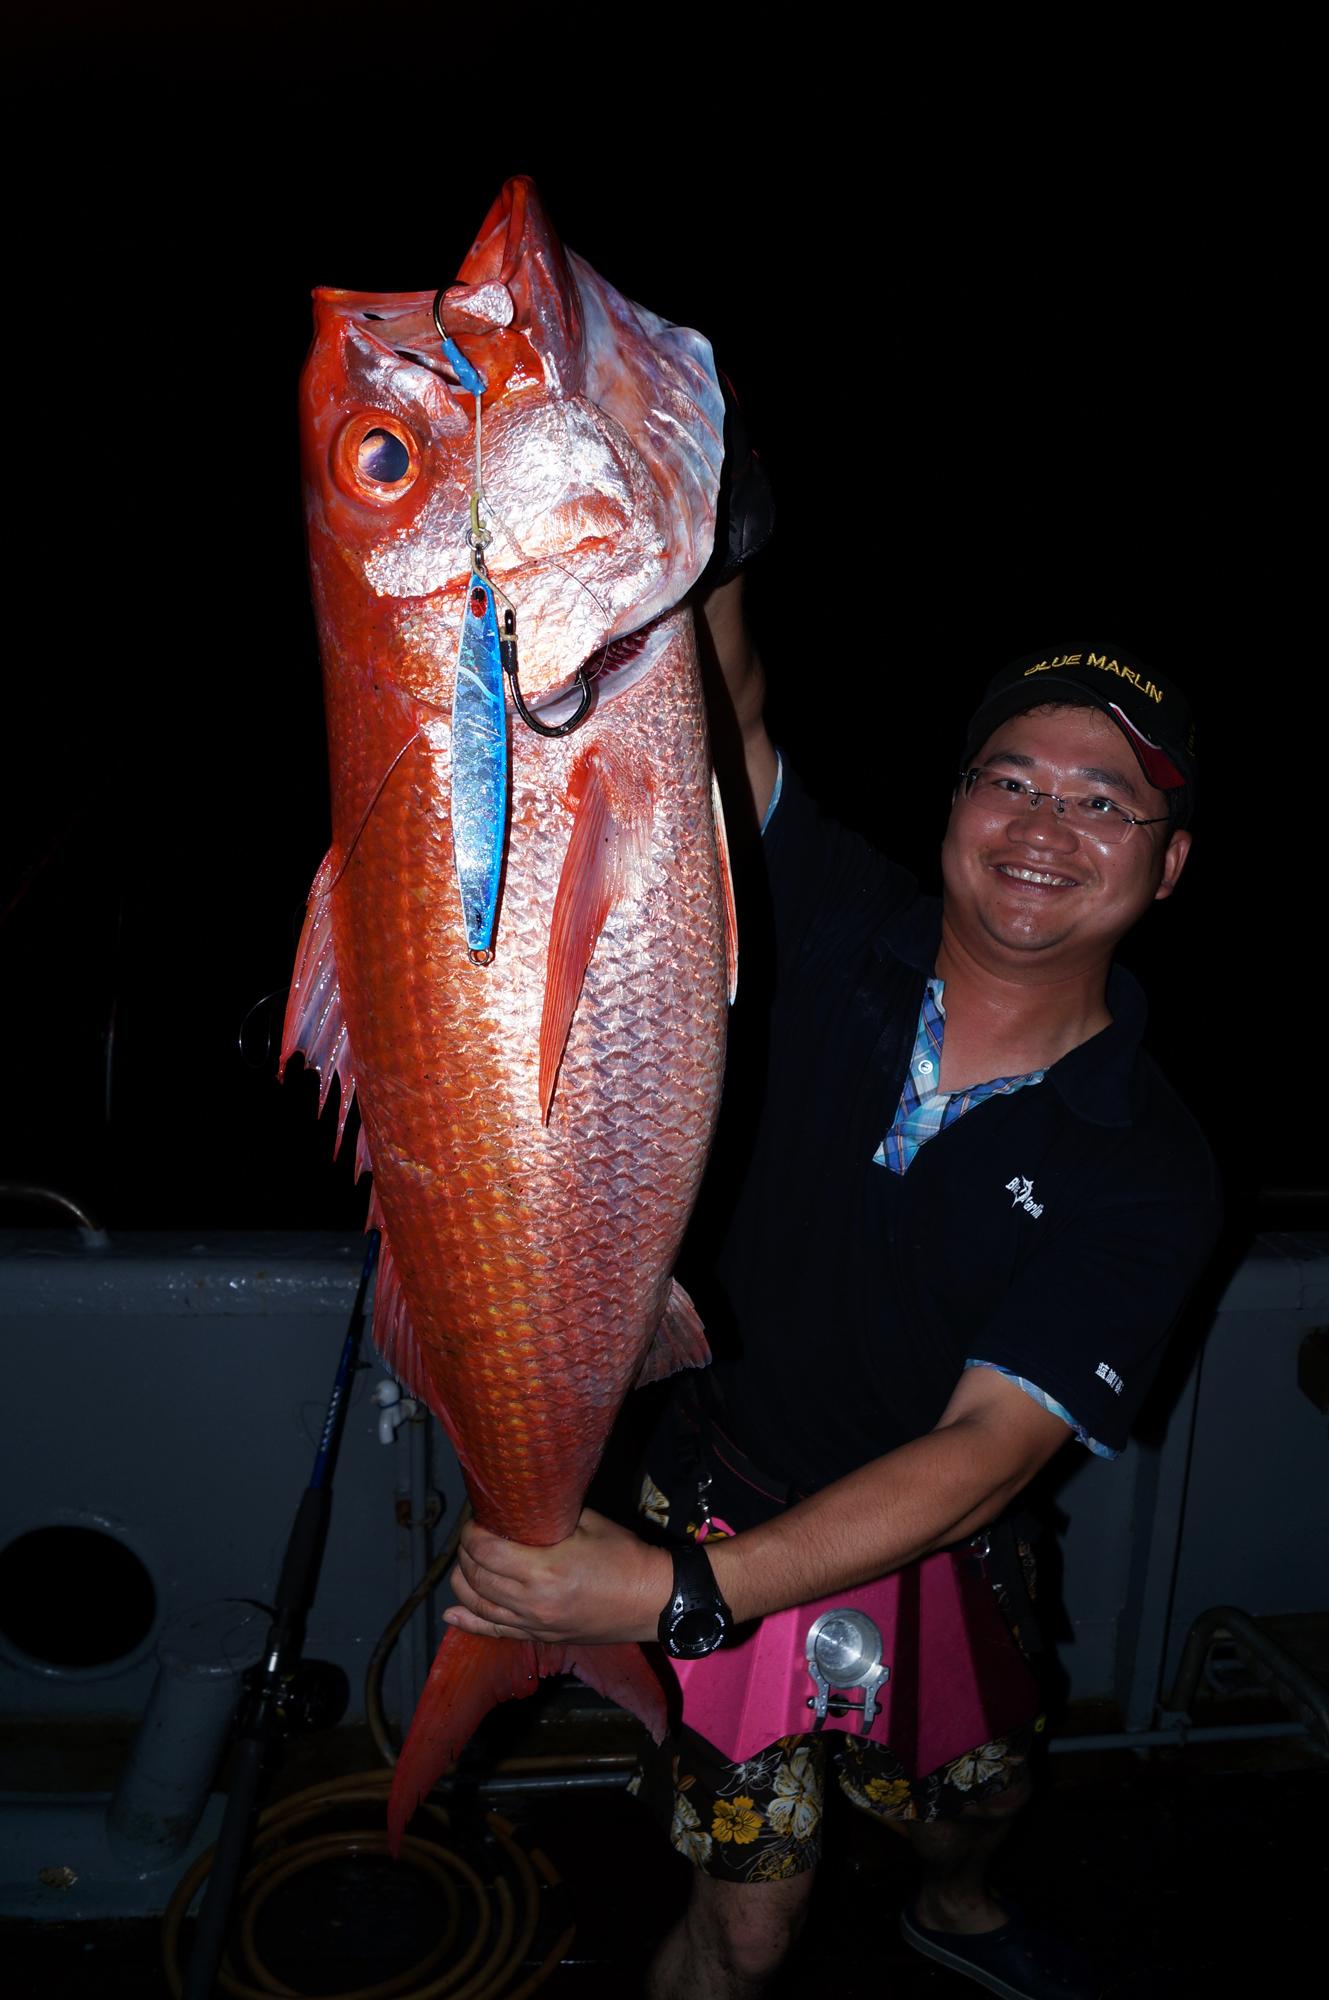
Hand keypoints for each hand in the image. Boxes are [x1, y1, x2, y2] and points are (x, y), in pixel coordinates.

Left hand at [442, 1508, 671, 1646]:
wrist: (652, 1601)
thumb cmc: (625, 1556)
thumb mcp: (588, 1523)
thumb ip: (550, 1516)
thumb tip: (521, 1503)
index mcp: (544, 1570)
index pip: (486, 1552)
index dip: (471, 1534)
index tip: (474, 1521)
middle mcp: (532, 1602)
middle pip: (476, 1578)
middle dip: (465, 1553)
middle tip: (472, 1535)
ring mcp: (535, 1625)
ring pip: (479, 1605)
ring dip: (464, 1581)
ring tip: (466, 1562)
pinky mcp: (541, 1638)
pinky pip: (495, 1632)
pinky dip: (470, 1621)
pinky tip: (453, 1613)